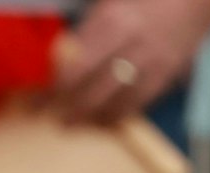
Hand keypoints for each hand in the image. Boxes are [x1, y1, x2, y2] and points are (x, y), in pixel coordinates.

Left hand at [52, 0, 209, 124]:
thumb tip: (58, 64)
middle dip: (71, 109)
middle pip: (93, 88)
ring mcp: (152, 60)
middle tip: (56, 120)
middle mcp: (132, 42)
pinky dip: (119, 114)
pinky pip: (140, 102)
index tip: (41, 100)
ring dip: (93, 116)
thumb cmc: (143, 0)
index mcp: (112, 20)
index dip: (55, 89)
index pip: (75, 66)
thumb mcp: (108, 5)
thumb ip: (85, 34)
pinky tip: (104, 120)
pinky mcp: (168, 72)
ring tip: (75, 124)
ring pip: (116, 100)